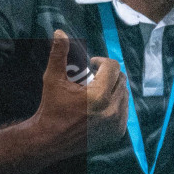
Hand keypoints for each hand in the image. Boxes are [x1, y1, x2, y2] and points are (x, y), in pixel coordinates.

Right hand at [33, 30, 127, 157]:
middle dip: (109, 74)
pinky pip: (124, 111)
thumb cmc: (50, 107)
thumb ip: (58, 55)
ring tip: (98, 89)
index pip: (113, 67)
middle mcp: (111, 110)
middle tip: (94, 76)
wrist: (50, 140)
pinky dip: (116, 104)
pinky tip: (102, 105)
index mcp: (98, 96)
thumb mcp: (52, 79)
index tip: (92, 64)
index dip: (102, 62)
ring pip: (124, 95)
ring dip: (114, 88)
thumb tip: (60, 32)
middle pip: (120, 80)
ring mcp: (116, 123)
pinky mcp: (117, 133)